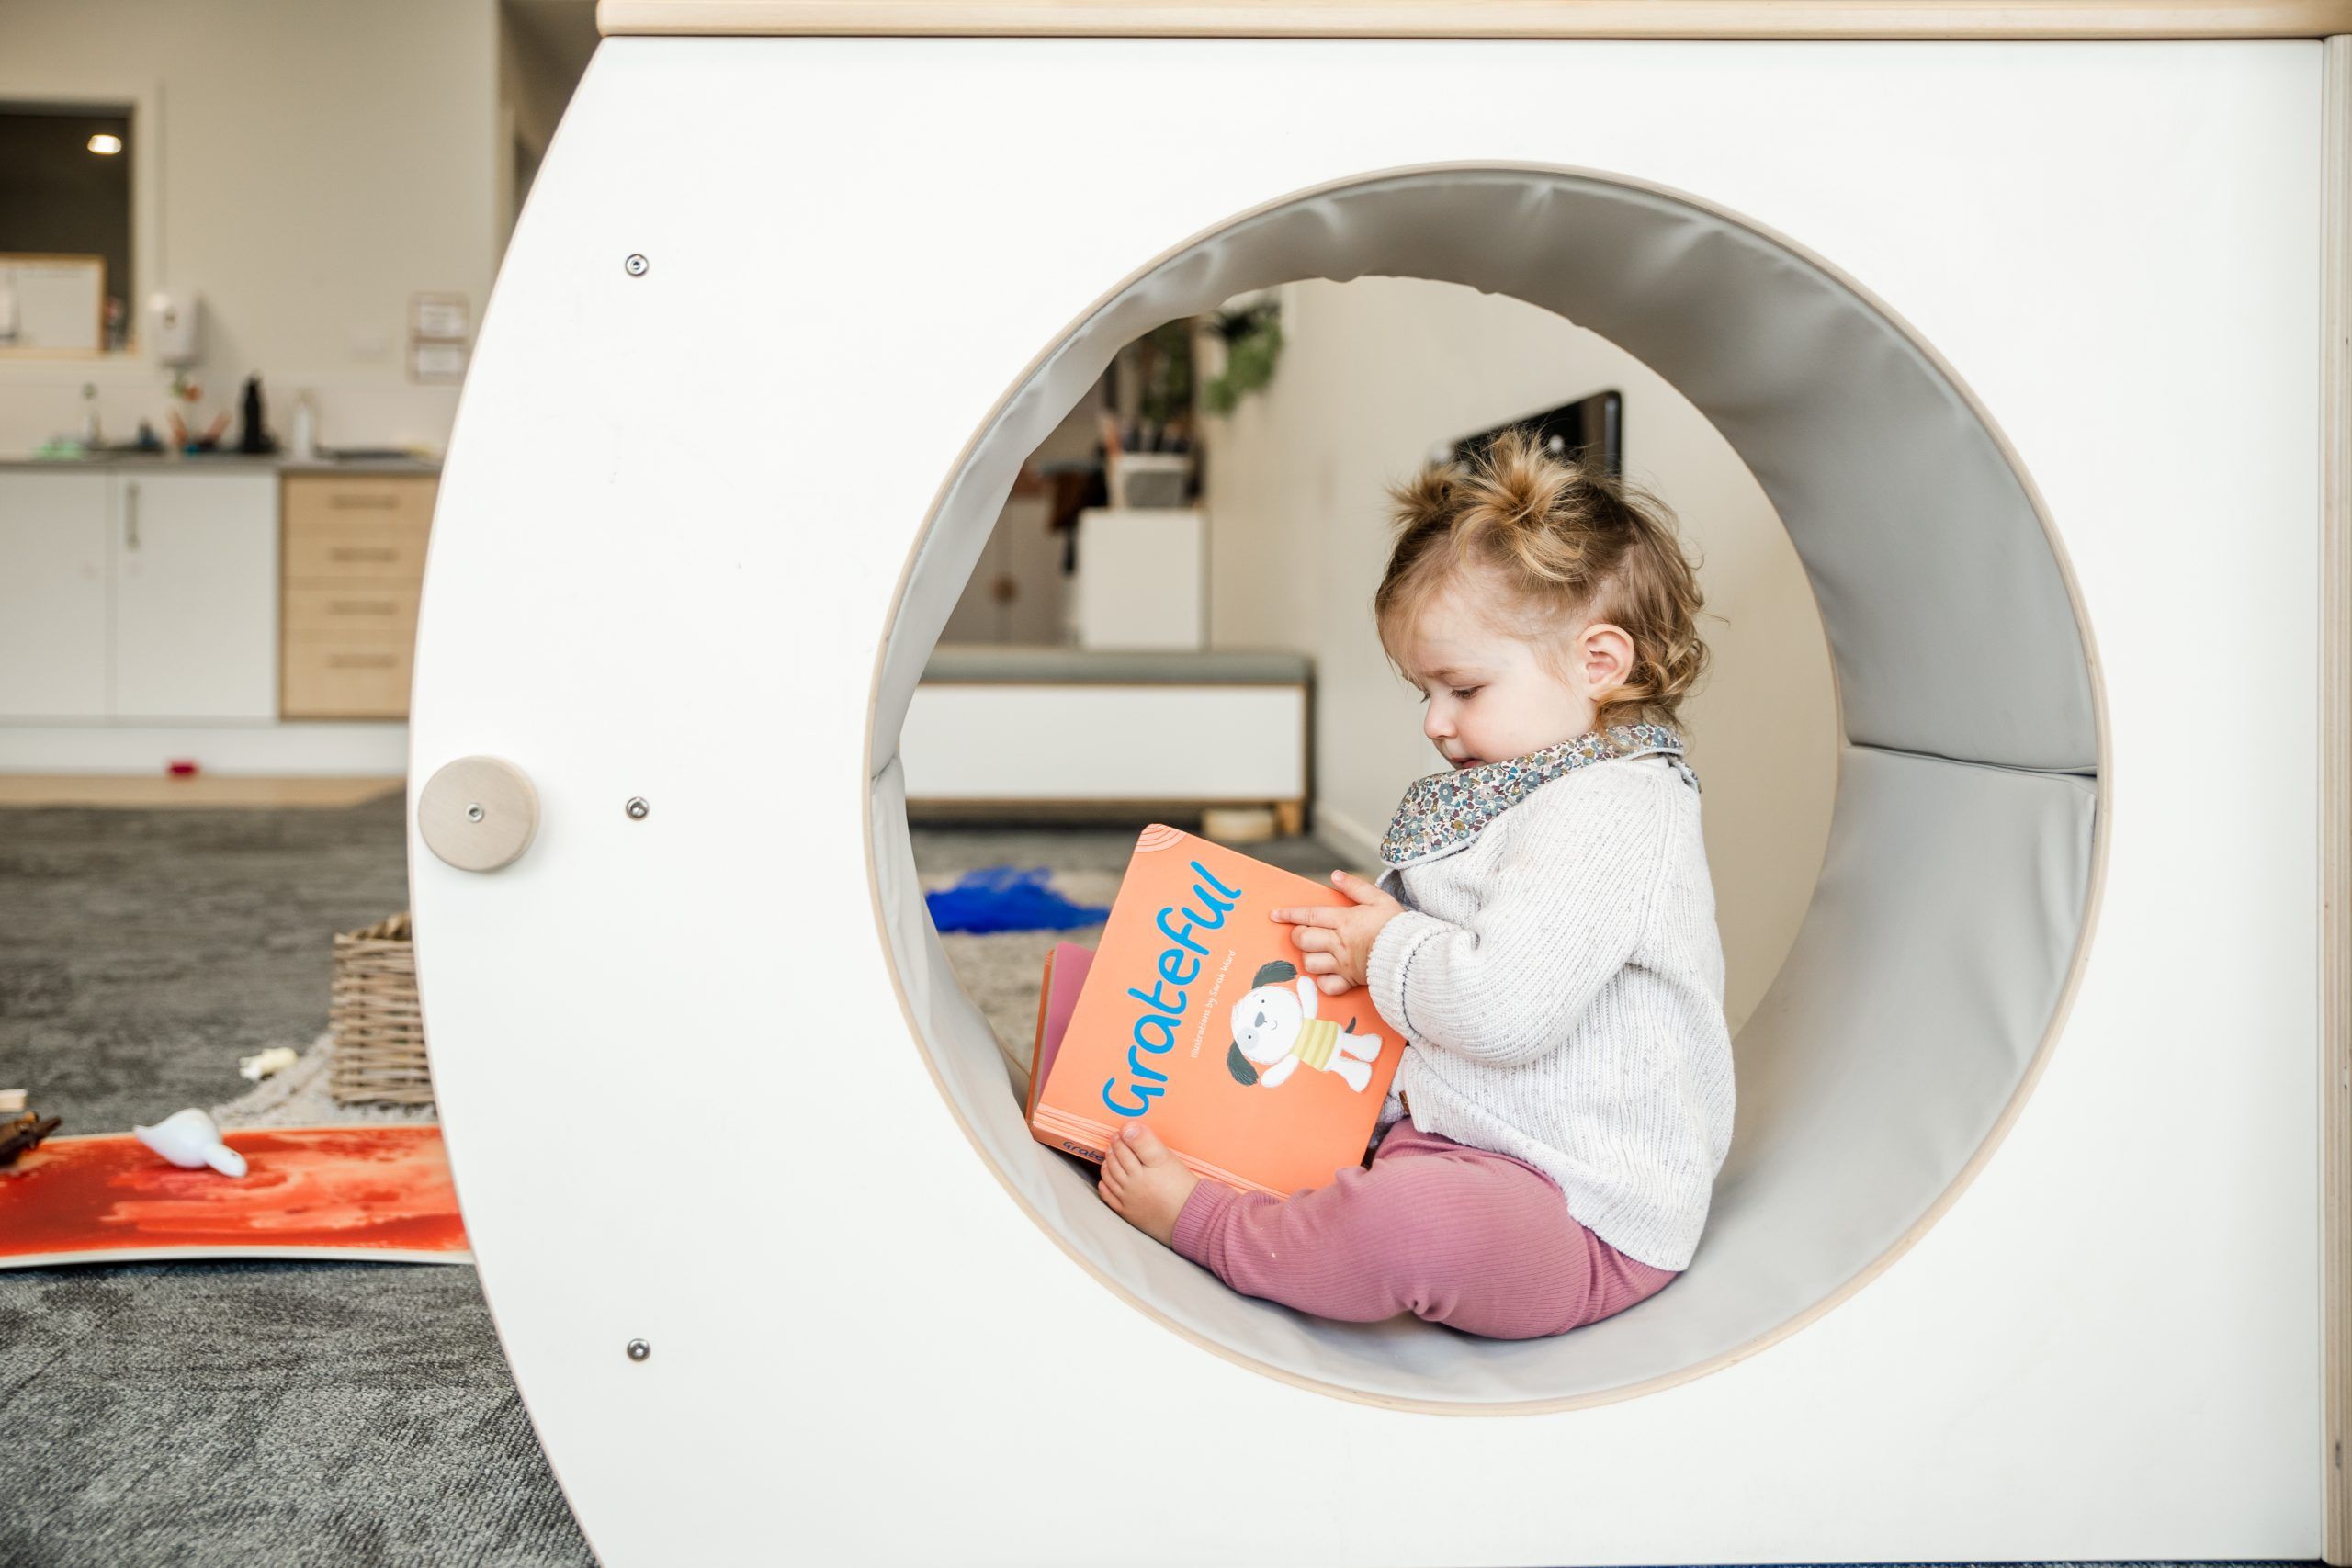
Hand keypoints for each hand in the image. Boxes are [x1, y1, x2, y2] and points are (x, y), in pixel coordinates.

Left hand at [1270, 870, 1404, 994]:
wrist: (1415, 955)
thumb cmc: (1399, 927)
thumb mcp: (1380, 899)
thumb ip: (1356, 887)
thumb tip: (1336, 876)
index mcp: (1345, 920)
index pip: (1309, 915)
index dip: (1289, 914)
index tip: (1275, 915)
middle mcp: (1339, 943)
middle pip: (1304, 939)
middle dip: (1298, 935)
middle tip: (1304, 933)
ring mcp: (1342, 963)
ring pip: (1310, 962)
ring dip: (1309, 957)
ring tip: (1318, 952)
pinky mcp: (1350, 981)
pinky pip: (1326, 985)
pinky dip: (1323, 981)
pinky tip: (1328, 973)